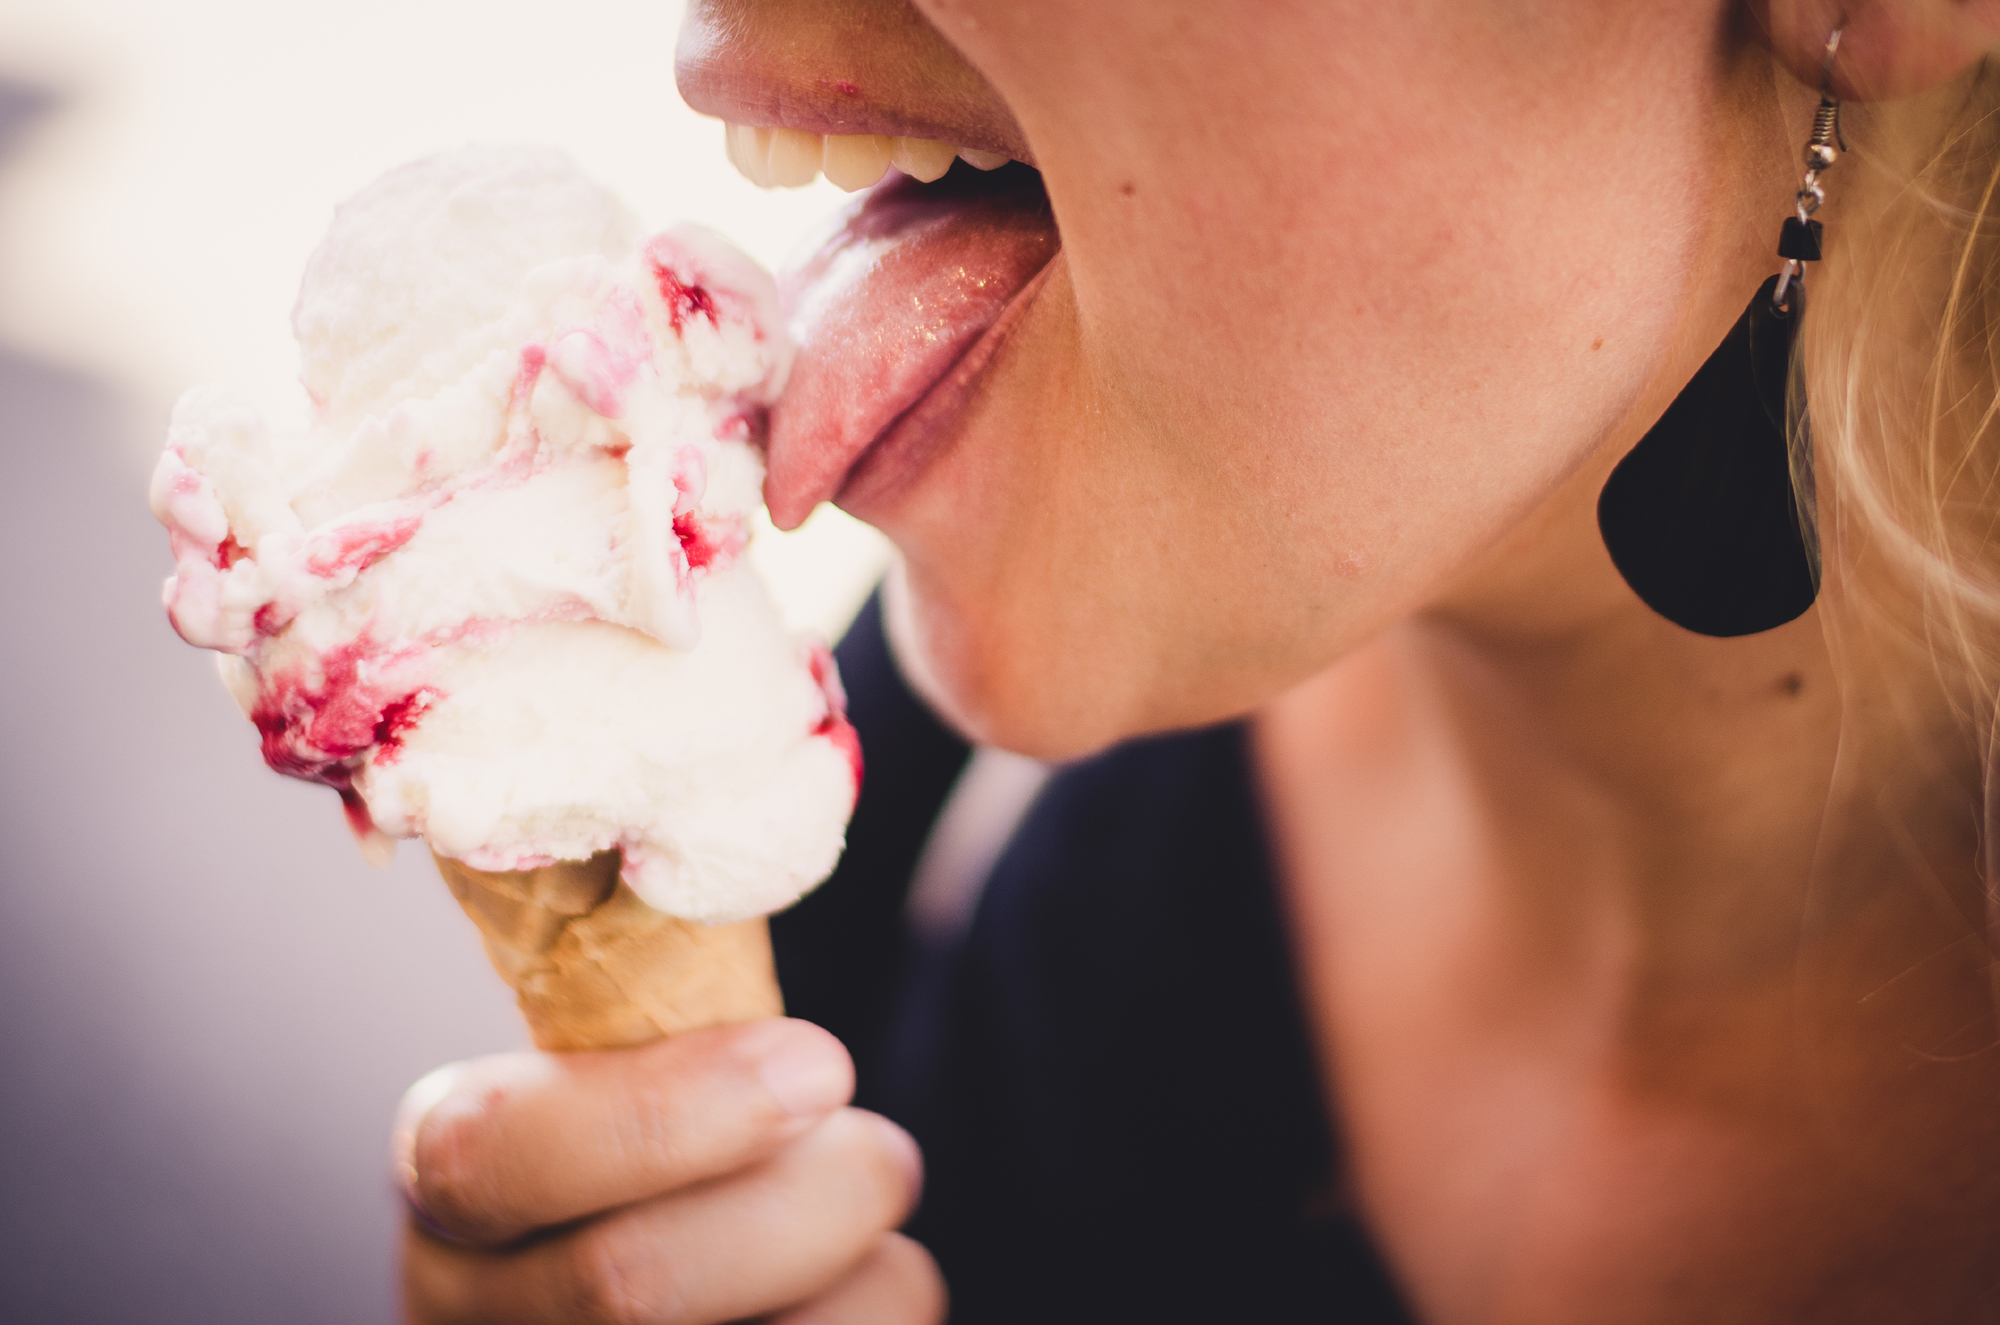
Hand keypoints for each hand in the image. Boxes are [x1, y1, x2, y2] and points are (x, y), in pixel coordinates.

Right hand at [394, 1019, 944, 1323]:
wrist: (660, 1277)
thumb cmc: (669, 1142)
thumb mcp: (621, 1065)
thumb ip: (660, 1004)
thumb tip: (753, 834)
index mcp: (448, 1176)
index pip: (502, 1158)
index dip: (673, 1115)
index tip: (819, 1063)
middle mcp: (465, 1310)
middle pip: (638, 1283)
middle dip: (810, 1199)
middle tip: (884, 1151)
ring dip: (871, 1278)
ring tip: (878, 1232)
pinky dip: (881, 1321)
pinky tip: (866, 1294)